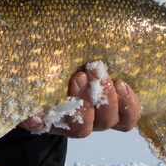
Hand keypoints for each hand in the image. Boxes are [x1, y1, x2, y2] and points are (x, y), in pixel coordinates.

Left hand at [18, 66, 140, 137]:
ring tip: (78, 77)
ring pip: (82, 128)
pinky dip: (38, 120)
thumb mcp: (90, 59)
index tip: (122, 82)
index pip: (126, 119)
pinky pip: (40, 127)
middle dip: (104, 96)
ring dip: (82, 104)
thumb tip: (126, 37)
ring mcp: (65, 124)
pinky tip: (36, 112)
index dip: (129, 106)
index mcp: (106, 110)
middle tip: (95, 68)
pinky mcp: (41, 123)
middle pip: (106, 121)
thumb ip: (104, 56)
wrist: (35, 75)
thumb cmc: (74, 63)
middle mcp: (90, 120)